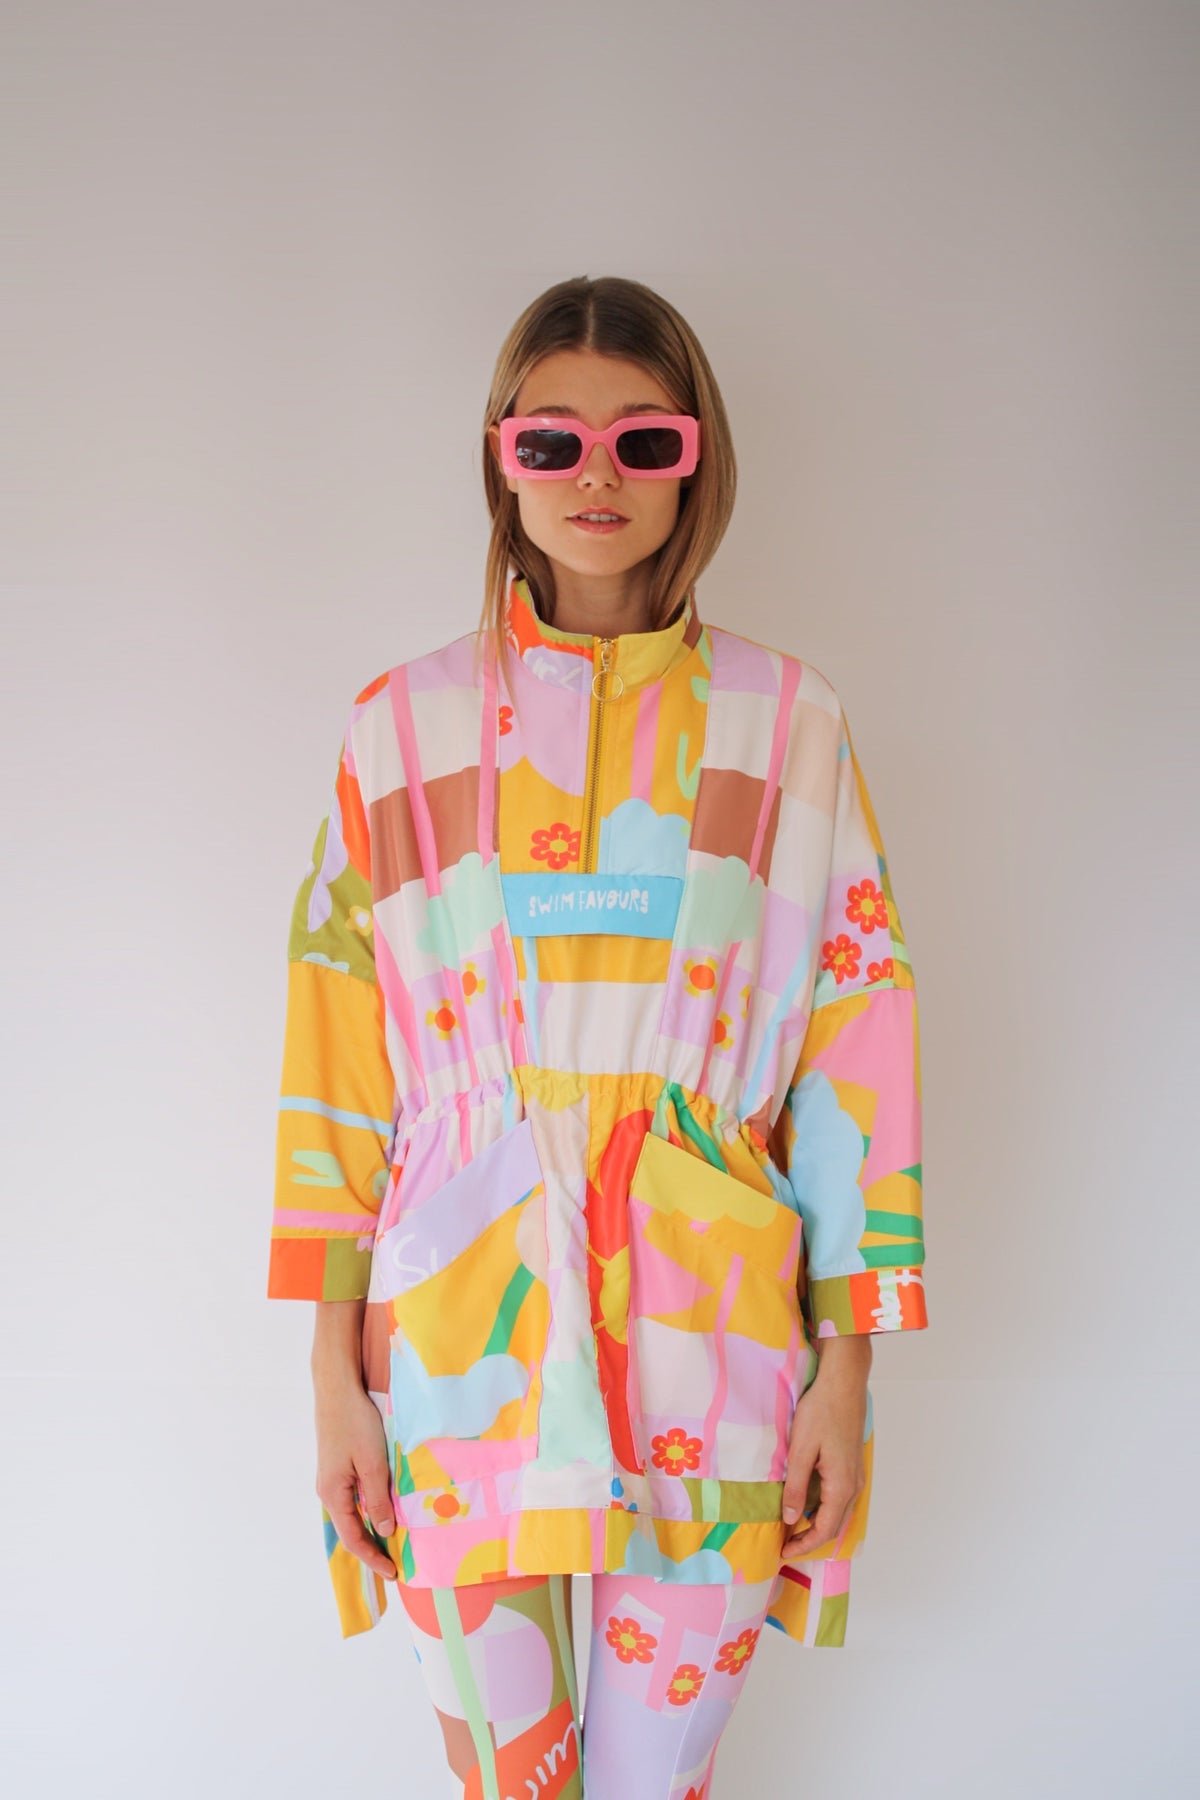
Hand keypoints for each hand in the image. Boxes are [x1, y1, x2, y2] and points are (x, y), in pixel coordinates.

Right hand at [314, 1379, 397, 1580]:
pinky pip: (353, 1498)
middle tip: (394, 1564)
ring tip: (392, 1543)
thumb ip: (378, 1499)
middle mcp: (328, 1491)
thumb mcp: (372, 1463)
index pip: (354, 1538)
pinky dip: (369, 1511)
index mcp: (333, 1495)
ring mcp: (332, 1479)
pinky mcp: (338, 1467)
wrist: (337, 1389)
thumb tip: (386, 1531)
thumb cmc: (355, 1424)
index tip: (393, 1573)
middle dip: (371, 1549)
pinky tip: (383, 1511)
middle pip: (351, 1530)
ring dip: (371, 1530)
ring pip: (352, 1514)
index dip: (373, 1558)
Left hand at [780, 1347, 868, 1557]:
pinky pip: (840, 1498)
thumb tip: (791, 1519)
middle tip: (786, 1545)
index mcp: (841, 1486)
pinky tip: (807, 1504)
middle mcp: (853, 1486)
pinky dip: (824, 1510)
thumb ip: (796, 1487)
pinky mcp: (852, 1465)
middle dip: (810, 1539)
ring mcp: (855, 1475)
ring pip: (838, 1512)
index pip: (824, 1529)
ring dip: (818, 1525)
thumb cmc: (821, 1413)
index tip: (783, 1552)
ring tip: (793, 1529)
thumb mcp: (801, 1450)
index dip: (804, 1544)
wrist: (844, 1384)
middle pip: (834, 1526)